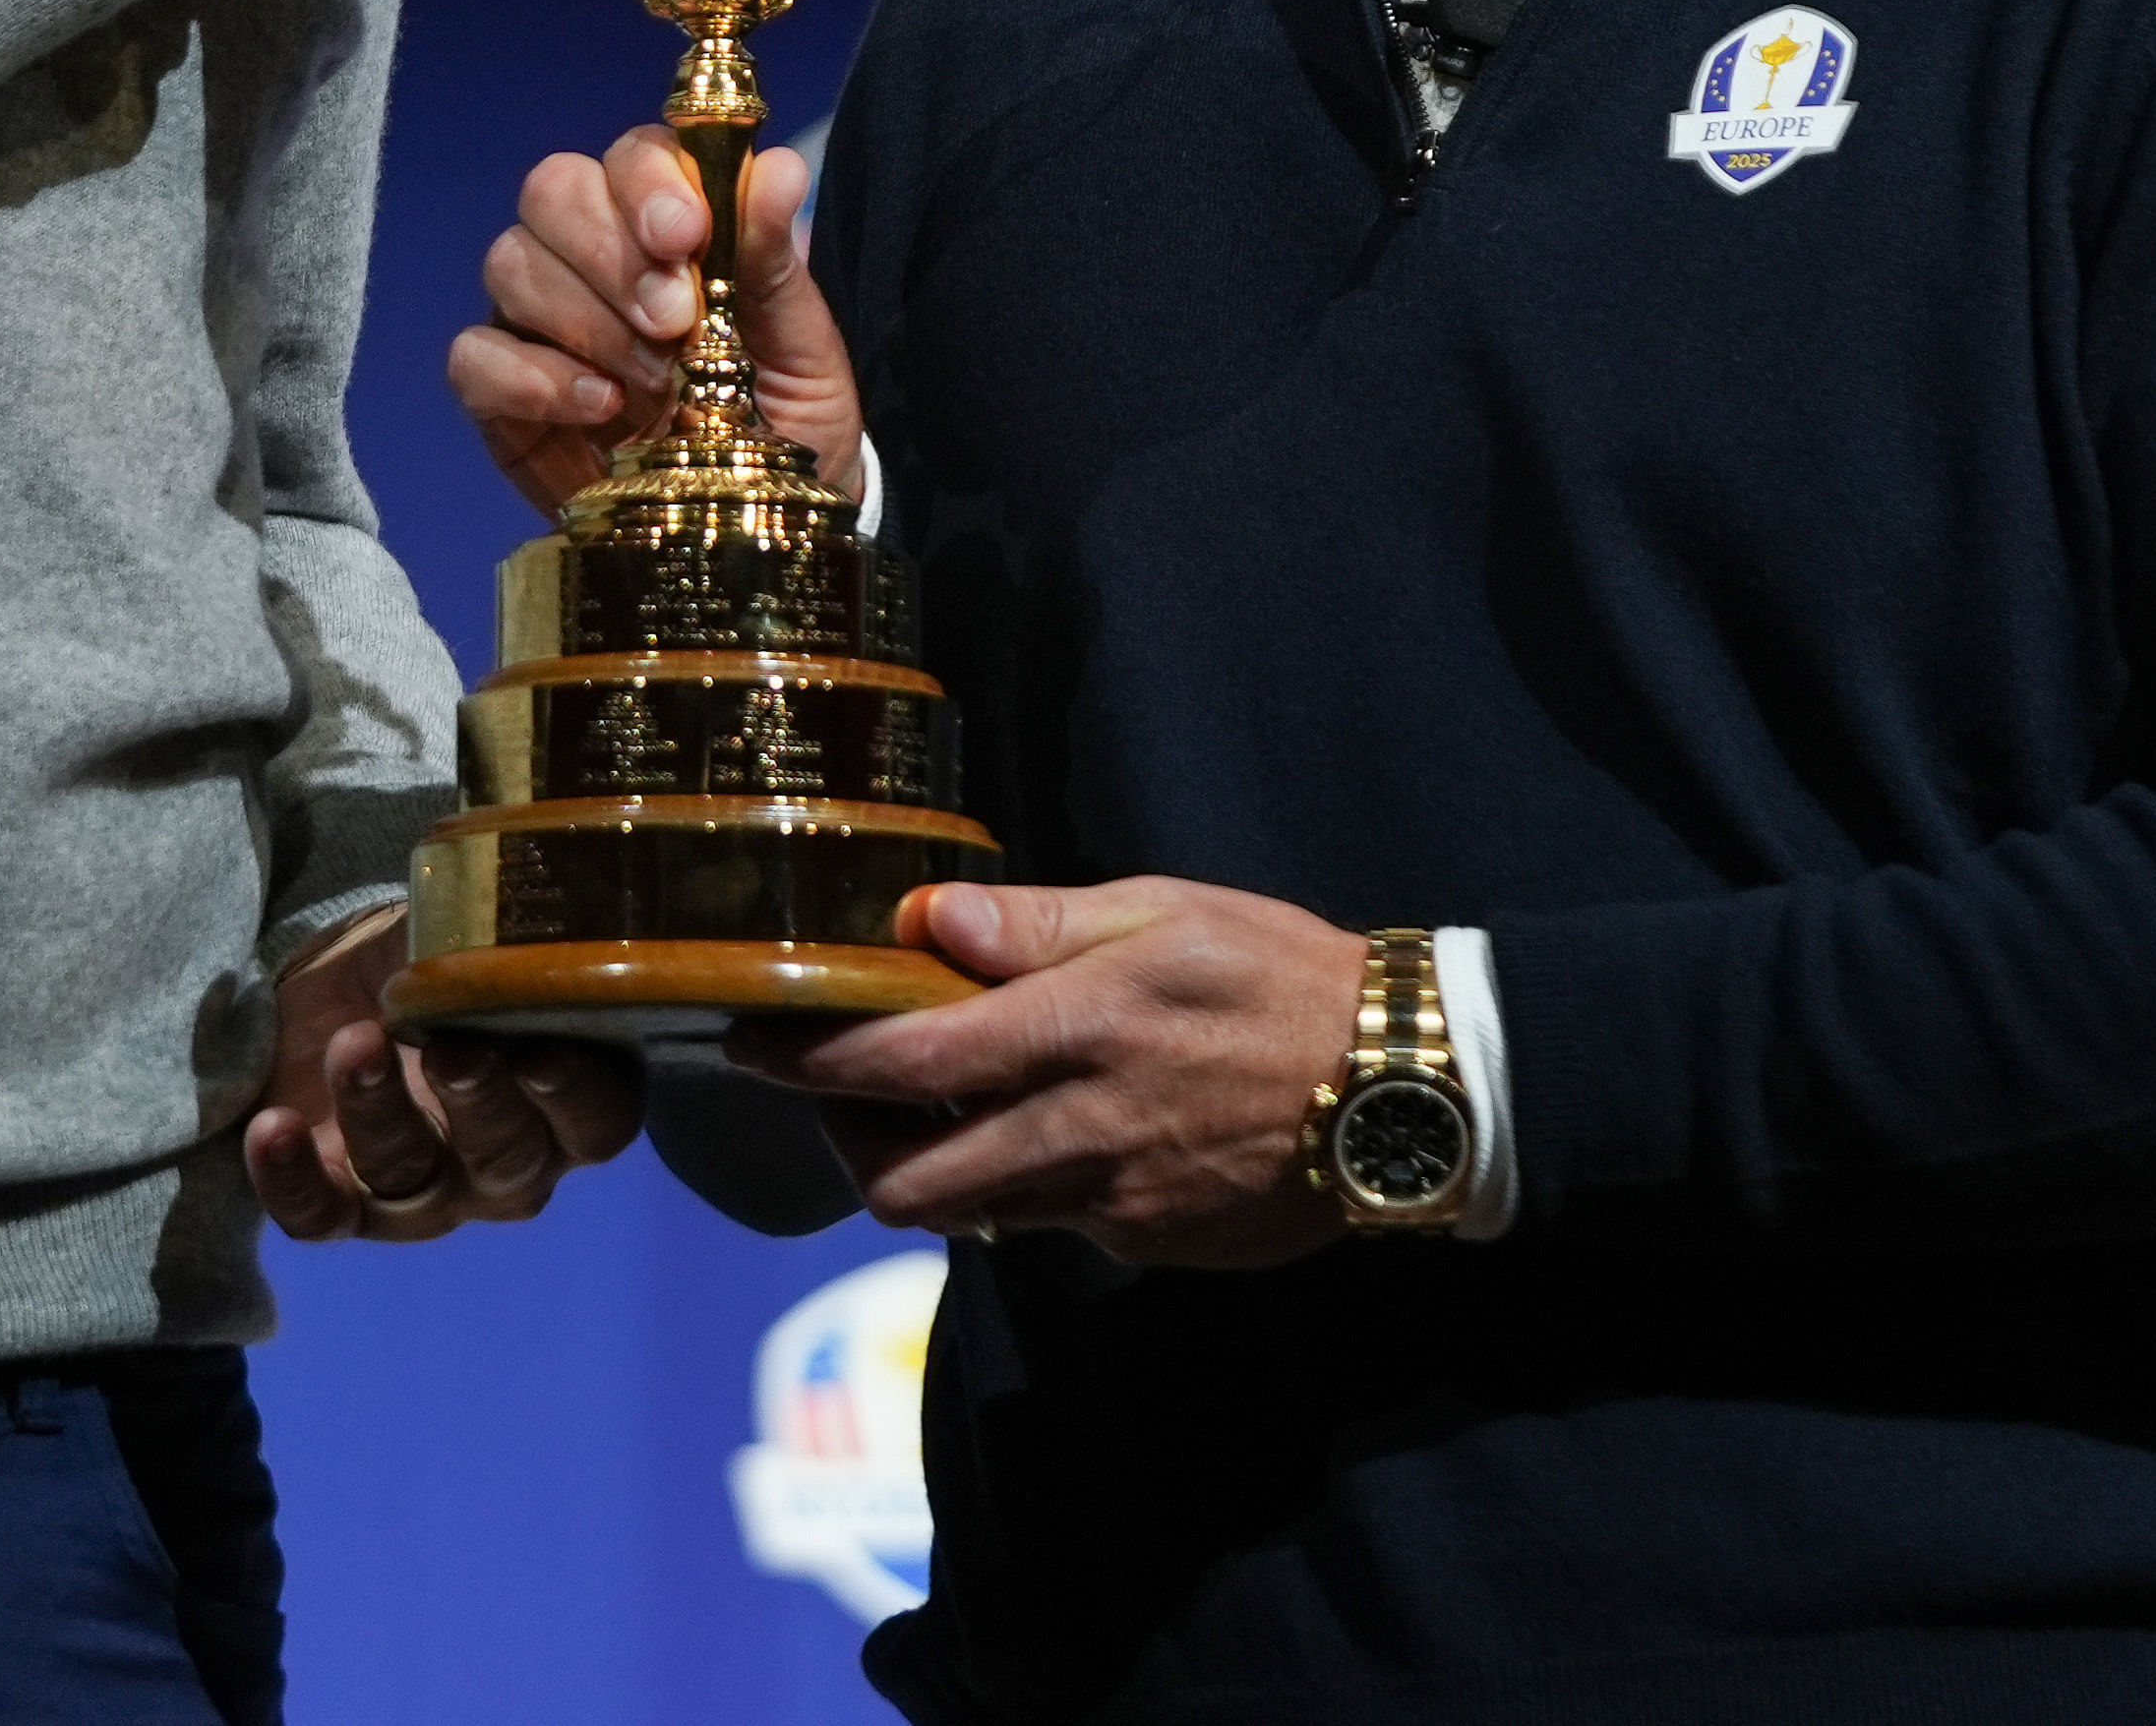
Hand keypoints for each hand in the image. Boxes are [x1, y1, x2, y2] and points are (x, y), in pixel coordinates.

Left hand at [239, 909, 645, 1240]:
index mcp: (558, 1097)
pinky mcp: (338, 1205)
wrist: (319, 990)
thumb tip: (514, 906)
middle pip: (508, 1162)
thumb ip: (492, 934)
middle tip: (451, 1048)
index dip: (575, 1095)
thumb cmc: (416, 960)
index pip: (596, 1121)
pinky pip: (320, 1218)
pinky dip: (292, 1179)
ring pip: (410, 1180)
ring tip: (352, 1042)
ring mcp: (420, 1195)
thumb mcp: (456, 934)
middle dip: (480, 1104)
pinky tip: (274, 1128)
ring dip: (379, 1112)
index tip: (538, 1051)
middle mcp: (502, 1164)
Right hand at [452, 129, 855, 521]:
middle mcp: (587, 252)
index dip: (648, 182)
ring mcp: (533, 319)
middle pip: (552, 191)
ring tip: (656, 382)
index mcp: (664, 221)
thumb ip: (774, 261)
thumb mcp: (800, 346)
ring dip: (586, 319)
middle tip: (674, 320)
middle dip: (611, 251)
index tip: (687, 235)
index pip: (631, 157)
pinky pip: (473, 356)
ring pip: (510, 263)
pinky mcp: (497, 392)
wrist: (752, 524)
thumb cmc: (780, 415)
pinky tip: (600, 409)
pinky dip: (532, 377)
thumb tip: (779, 168)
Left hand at [741, 880, 1374, 1272]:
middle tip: (832, 1099)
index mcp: (1077, 1030)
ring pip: (970, 1216)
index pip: (900, 1061)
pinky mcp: (1148, 1244)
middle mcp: (1081, 1133)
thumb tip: (928, 920)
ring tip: (928, 1113)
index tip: (749, 1041)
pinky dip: (1025, 1186)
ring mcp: (1114, 1203)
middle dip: (844, 1149)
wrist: (1406, 1089)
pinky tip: (1052, 1130)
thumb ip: (1039, 924)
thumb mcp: (1165, 911)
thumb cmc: (1281, 973)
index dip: (807, 1061)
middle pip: (906, 1184)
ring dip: (925, 1173)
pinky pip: (1051, 1225)